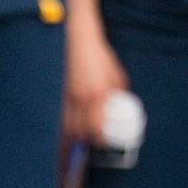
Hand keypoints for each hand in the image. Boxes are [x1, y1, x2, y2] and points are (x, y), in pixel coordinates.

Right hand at [64, 25, 128, 143]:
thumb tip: (123, 106)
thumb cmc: (101, 58)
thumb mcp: (117, 77)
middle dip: (85, 141)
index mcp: (98, 94)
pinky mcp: (64, 94)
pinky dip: (68, 126)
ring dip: (75, 136)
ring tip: (83, 139)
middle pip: (79, 131)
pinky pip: (64, 116)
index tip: (102, 143)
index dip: (97, 139)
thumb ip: (119, 94)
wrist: (81, 44)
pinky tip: (74, 128)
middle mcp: (82, 98)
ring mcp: (70, 97)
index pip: (95, 126)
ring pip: (68, 126)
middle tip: (93, 143)